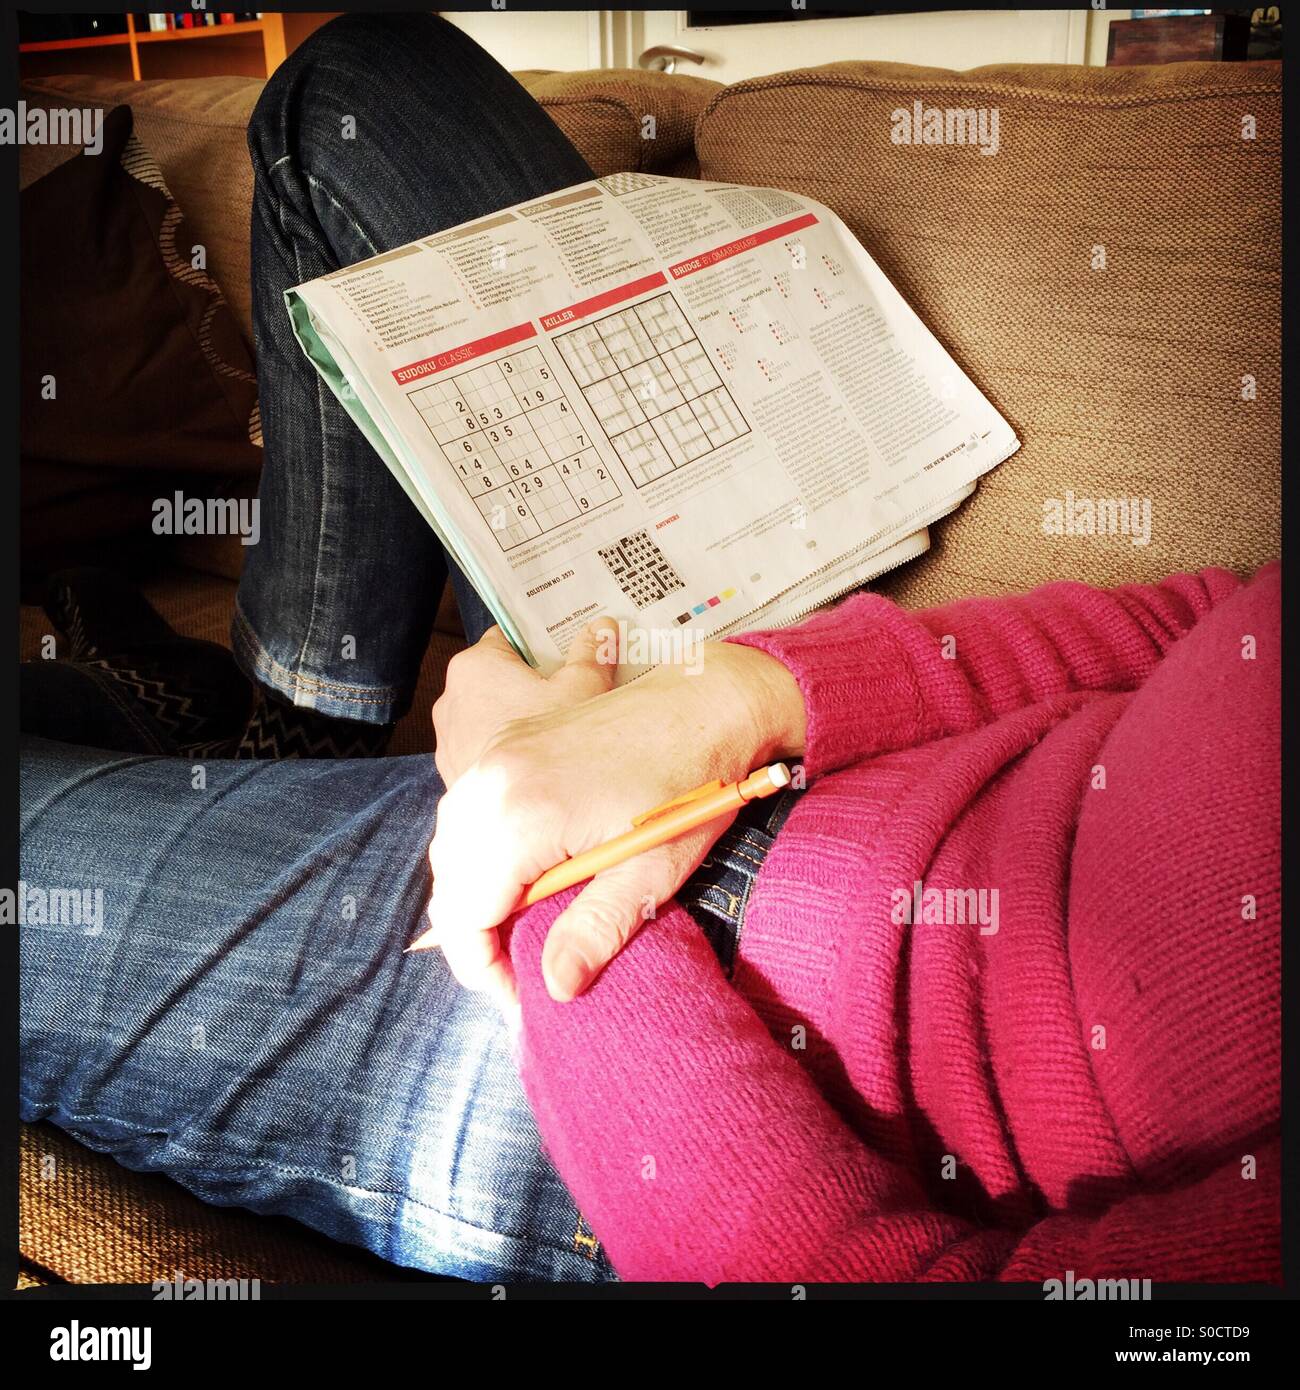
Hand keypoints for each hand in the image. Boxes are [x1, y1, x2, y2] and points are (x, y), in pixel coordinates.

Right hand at [423, 621, 804, 1010]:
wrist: (706, 700)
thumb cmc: (690, 784)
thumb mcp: (652, 870)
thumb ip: (596, 930)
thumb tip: (555, 989)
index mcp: (522, 817)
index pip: (462, 917)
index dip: (484, 970)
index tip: (520, 997)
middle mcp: (493, 782)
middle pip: (448, 884)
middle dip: (475, 937)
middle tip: (523, 969)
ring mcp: (495, 755)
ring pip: (450, 847)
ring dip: (475, 893)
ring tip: (526, 923)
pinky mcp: (508, 742)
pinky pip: (467, 810)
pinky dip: (481, 851)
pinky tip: (526, 870)